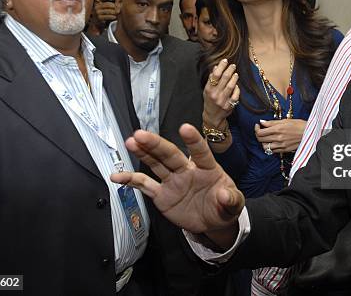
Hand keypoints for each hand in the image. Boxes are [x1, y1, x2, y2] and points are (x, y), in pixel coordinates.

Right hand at [94, 0, 117, 23]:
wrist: (99, 23)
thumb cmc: (105, 14)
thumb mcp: (107, 7)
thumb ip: (112, 1)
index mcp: (98, 2)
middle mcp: (96, 6)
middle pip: (107, 4)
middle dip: (114, 6)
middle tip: (119, 8)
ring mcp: (97, 12)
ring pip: (108, 10)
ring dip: (114, 12)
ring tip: (118, 12)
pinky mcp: (99, 18)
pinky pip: (107, 16)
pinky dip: (112, 16)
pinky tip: (115, 17)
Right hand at [110, 124, 244, 248]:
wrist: (213, 222)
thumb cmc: (224, 206)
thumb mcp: (233, 204)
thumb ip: (230, 199)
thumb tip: (223, 194)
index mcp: (207, 168)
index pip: (201, 152)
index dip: (193, 141)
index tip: (185, 128)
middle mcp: (187, 170)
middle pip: (170, 154)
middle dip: (156, 144)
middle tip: (141, 134)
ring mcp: (173, 181)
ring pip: (156, 164)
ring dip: (143, 153)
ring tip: (130, 142)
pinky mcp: (162, 194)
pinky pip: (144, 185)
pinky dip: (130, 180)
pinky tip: (117, 176)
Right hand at [203, 59, 239, 127]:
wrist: (212, 116)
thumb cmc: (210, 100)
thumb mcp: (207, 90)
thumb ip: (211, 79)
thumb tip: (216, 67)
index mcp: (209, 89)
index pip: (215, 75)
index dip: (221, 66)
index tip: (225, 61)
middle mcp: (215, 95)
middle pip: (224, 78)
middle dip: (230, 70)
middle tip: (233, 65)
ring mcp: (223, 100)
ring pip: (231, 86)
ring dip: (234, 78)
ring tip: (235, 73)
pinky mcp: (229, 105)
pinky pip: (236, 94)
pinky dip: (237, 89)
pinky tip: (236, 85)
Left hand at [254, 119, 306, 153]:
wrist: (310, 133)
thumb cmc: (299, 125)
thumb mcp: (286, 120)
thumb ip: (272, 122)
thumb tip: (262, 122)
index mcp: (278, 129)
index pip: (260, 132)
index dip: (256, 129)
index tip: (258, 125)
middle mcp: (278, 138)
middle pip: (261, 139)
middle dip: (258, 135)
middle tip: (260, 131)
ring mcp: (281, 145)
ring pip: (265, 147)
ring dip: (263, 142)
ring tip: (266, 138)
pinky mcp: (284, 150)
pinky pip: (272, 151)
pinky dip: (270, 147)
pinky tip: (272, 142)